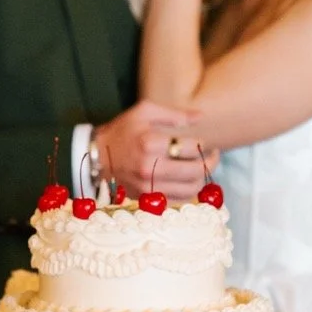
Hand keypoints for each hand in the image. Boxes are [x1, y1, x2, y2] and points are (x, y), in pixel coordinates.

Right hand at [92, 101, 218, 203]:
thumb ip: (174, 114)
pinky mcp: (147, 198)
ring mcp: (148, 186)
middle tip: (214, 155)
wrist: (98, 156)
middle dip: (210, 162)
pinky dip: (189, 192)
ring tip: (203, 168)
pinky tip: (190, 181)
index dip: (203, 145)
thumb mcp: (145, 111)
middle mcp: (150, 167)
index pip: (190, 147)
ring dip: (202, 179)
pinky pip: (178, 200)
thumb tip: (201, 116)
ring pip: (190, 190)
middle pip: (194, 171)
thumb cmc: (123, 130)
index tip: (205, 143)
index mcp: (150, 142)